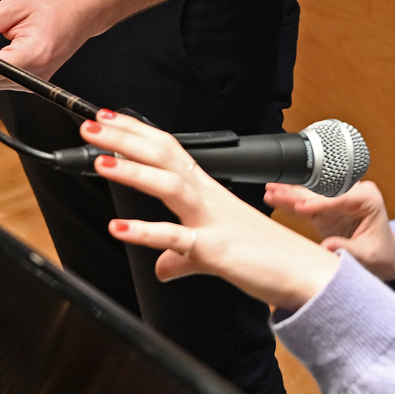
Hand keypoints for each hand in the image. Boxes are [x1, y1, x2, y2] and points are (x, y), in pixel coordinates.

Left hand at [89, 112, 343, 312]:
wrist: (303, 275)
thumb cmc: (263, 257)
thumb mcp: (212, 254)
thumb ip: (181, 257)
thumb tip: (161, 268)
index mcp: (206, 191)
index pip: (167, 149)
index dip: (136, 131)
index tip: (107, 118)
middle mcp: (207, 197)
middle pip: (163, 155)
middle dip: (125, 138)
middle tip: (91, 124)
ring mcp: (211, 220)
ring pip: (169, 185)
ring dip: (133, 171)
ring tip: (100, 162)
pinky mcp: (214, 249)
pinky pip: (177, 238)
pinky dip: (146, 233)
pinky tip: (119, 228)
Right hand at [264, 180, 394, 281]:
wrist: (384, 256)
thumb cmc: (381, 254)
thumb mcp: (368, 255)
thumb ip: (348, 248)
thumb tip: (328, 247)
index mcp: (367, 198)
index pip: (339, 197)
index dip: (319, 203)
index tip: (302, 207)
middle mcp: (351, 193)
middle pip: (320, 192)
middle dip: (298, 193)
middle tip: (277, 190)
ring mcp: (336, 201)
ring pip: (309, 195)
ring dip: (289, 193)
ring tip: (270, 189)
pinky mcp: (325, 210)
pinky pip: (305, 205)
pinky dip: (290, 202)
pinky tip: (274, 196)